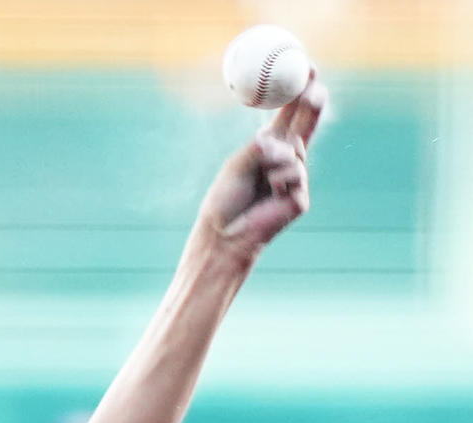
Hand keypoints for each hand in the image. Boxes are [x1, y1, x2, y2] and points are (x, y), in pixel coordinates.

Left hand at [196, 75, 327, 259]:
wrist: (224, 236)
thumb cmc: (225, 201)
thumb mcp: (238, 164)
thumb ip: (259, 148)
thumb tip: (276, 138)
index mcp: (268, 149)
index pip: (288, 115)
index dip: (298, 92)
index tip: (305, 68)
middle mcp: (285, 161)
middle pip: (305, 126)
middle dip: (313, 103)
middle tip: (315, 86)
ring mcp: (296, 180)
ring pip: (295, 152)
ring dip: (275, 159)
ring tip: (260, 179)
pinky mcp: (300, 198)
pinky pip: (294, 174)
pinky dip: (278, 180)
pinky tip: (269, 197)